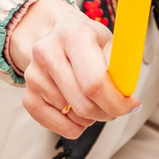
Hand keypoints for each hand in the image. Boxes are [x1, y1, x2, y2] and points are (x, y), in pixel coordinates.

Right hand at [7, 0, 139, 138]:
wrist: (56, 33)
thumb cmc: (88, 40)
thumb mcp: (110, 42)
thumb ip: (121, 69)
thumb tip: (127, 99)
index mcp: (73, 35)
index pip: (94, 83)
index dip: (116, 101)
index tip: (130, 105)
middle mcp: (47, 52)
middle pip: (83, 104)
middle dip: (106, 112)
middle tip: (115, 106)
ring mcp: (33, 75)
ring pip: (72, 116)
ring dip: (90, 117)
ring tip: (92, 98)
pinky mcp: (27, 94)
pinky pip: (55, 125)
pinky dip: (73, 125)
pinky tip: (77, 109)